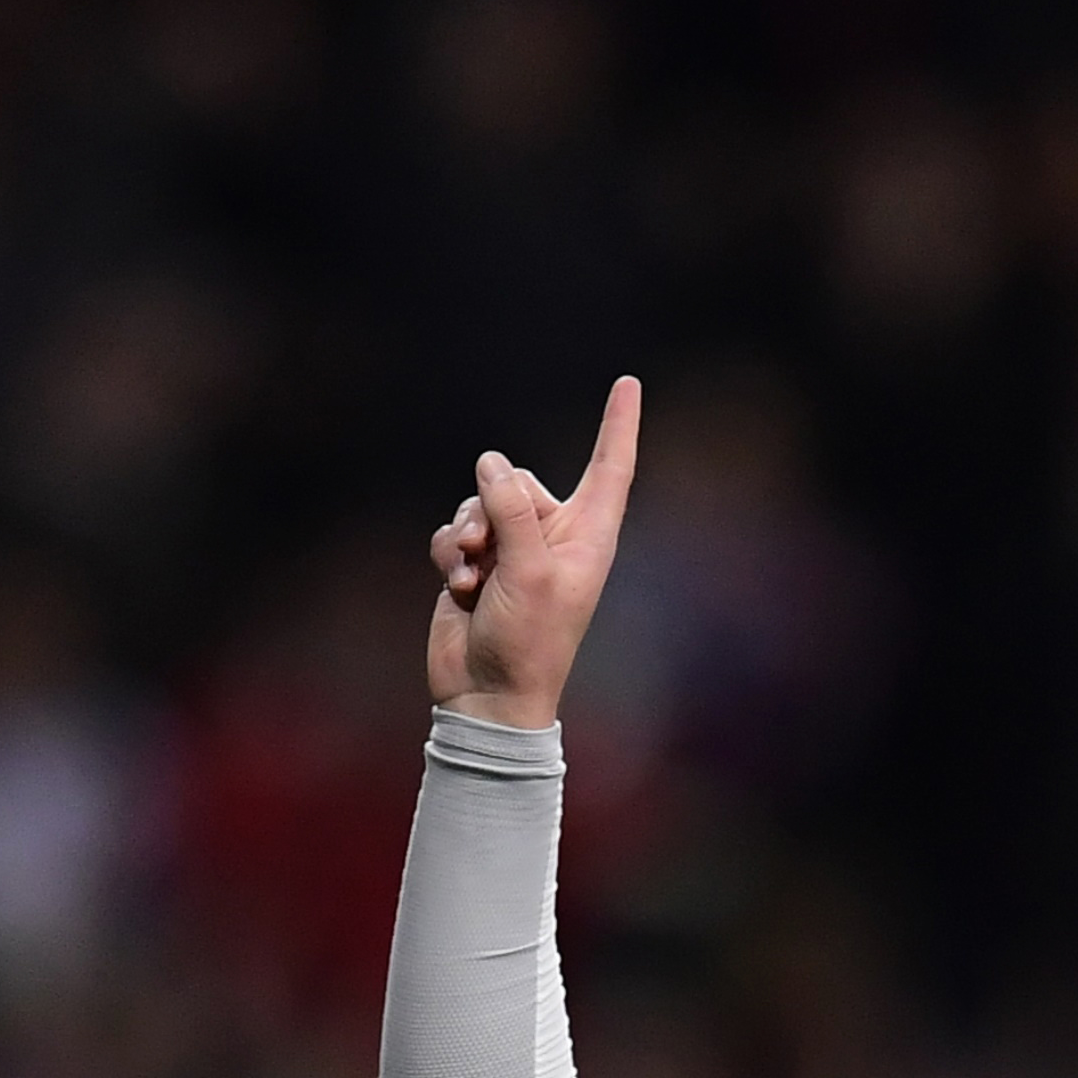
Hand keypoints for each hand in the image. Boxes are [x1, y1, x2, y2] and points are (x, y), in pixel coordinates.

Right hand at [427, 376, 640, 728]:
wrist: (486, 693)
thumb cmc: (527, 640)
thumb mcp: (528, 570)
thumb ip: (511, 509)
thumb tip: (490, 463)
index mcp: (589, 535)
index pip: (610, 467)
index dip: (618, 425)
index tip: (628, 384)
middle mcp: (555, 536)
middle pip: (517, 479)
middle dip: (491, 505)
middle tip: (486, 549)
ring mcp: (514, 549)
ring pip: (479, 501)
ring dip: (465, 532)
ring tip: (470, 574)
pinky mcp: (476, 562)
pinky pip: (453, 529)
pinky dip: (449, 552)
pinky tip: (456, 587)